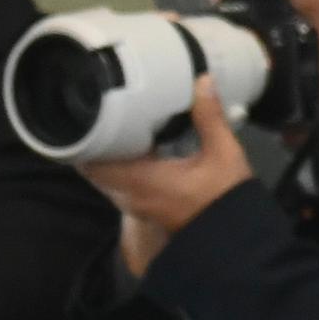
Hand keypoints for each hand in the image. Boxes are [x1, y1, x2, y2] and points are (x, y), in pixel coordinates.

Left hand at [83, 79, 255, 279]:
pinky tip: (132, 143)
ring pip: (103, 176)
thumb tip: (202, 81)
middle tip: (101, 110)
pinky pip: (117, 181)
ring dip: (105, 152)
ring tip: (113, 122)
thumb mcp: (223, 154)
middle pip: (93, 167)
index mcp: (140, 182)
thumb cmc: (225, 198)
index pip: (93, 162)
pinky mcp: (142, 205)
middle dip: (94, 140)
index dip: (85, 138)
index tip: (87, 113)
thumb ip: (209, 117)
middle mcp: (128, 195)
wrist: (233, 238)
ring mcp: (133, 203)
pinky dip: (118, 163)